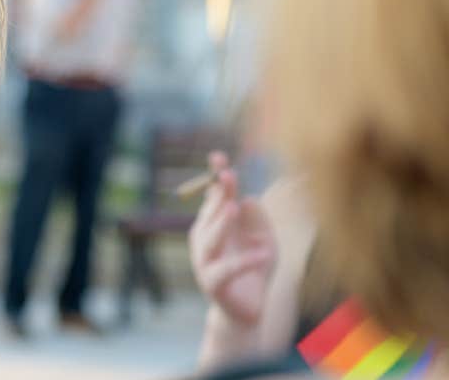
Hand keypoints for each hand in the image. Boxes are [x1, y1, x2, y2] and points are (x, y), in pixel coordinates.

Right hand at [188, 152, 277, 326]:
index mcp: (215, 225)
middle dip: (218, 195)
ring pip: (209, 239)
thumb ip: (259, 221)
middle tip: (227, 176)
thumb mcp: (264, 240)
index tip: (218, 157)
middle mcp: (205, 240)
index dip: (214, 177)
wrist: (247, 312)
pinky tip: (263, 254)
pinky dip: (245, 261)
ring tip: (233, 208)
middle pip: (209, 214)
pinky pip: (228, 270)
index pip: (213, 197)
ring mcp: (205, 262)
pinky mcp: (214, 284)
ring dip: (220, 223)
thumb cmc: (255, 270)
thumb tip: (249, 199)